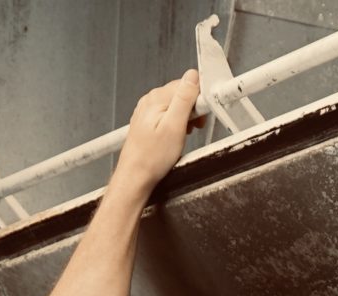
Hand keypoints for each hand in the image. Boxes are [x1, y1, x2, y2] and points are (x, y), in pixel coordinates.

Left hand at [110, 69, 199, 204]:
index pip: (187, 84)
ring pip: (176, 105)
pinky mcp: (148, 121)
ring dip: (186, 118)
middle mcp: (150, 101)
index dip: (199, 99)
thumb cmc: (151, 158)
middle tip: (194, 128)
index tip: (202, 115)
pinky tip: (176, 137)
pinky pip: (169, 114)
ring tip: (184, 135)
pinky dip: (177, 124)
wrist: (135, 176)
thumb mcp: (174, 126)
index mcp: (157, 98)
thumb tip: (192, 77)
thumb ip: (184, 99)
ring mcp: (148, 111)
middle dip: (194, 109)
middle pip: (182, 93)